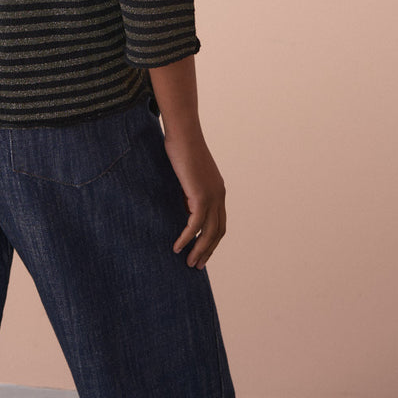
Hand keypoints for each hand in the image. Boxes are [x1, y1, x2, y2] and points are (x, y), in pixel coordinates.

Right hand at [164, 132, 226, 269]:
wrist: (183, 133)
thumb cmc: (181, 147)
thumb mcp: (187, 174)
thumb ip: (188, 191)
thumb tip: (183, 208)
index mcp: (218, 190)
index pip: (219, 222)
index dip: (211, 240)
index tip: (201, 252)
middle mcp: (219, 195)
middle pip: (218, 231)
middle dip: (208, 250)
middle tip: (197, 265)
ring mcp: (212, 196)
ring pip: (209, 232)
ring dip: (199, 250)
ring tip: (189, 262)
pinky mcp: (200, 195)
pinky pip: (195, 225)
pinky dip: (186, 238)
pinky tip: (177, 246)